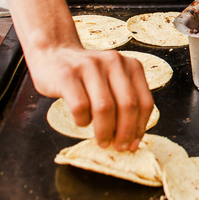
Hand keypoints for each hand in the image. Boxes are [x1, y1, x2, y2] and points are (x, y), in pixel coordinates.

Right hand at [28, 46, 153, 150]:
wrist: (54, 52)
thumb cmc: (86, 75)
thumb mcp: (112, 80)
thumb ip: (124, 100)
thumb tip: (132, 138)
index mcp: (131, 65)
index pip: (144, 101)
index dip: (140, 127)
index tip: (134, 144)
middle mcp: (114, 62)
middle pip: (128, 105)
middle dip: (125, 132)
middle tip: (119, 147)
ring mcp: (90, 66)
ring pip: (105, 108)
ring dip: (105, 131)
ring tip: (102, 141)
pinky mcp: (67, 75)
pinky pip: (80, 106)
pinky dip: (83, 120)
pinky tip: (82, 121)